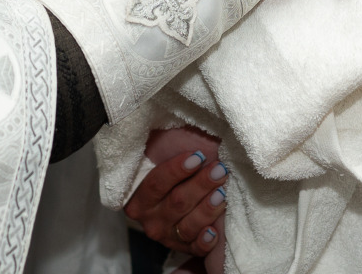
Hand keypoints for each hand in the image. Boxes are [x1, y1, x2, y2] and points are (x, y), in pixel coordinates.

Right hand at [126, 127, 227, 257]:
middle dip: (200, 185)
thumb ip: (163, 144)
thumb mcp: (161, 158)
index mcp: (138, 197)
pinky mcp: (184, 248)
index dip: (177, 170)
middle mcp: (150, 219)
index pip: (156, 183)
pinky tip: (215, 230)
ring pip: (188, 224)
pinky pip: (195, 248)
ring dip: (207, 209)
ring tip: (223, 193)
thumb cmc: (175, 175)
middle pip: (176, 202)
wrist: (177, 203)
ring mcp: (167, 236)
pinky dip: (206, 240)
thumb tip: (168, 112)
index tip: (198, 156)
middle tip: (219, 170)